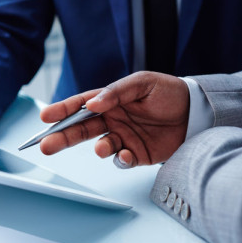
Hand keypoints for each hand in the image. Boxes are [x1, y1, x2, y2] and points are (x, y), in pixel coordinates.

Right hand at [39, 71, 189, 167]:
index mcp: (110, 101)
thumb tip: (92, 104)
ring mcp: (123, 138)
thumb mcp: (142, 82)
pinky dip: (120, 159)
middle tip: (45, 145)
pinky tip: (126, 154)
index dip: (62, 111)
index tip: (45, 117)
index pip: (81, 105)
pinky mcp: (136, 154)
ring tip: (101, 147)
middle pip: (81, 129)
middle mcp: (112, 120)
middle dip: (62, 137)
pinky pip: (122, 160)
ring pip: (100, 146)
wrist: (196, 112)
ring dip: (97, 148)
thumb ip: (116, 92)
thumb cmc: (168, 92)